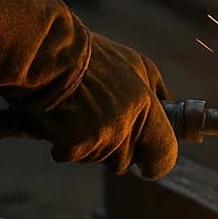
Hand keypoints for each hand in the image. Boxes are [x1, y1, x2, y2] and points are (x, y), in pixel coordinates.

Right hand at [34, 33, 176, 177]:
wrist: (49, 53)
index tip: (148, 165)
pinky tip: (60, 119)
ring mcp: (100, 137)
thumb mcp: (139, 65)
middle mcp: (126, 125)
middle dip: (112, 150)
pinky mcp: (73, 145)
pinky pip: (70, 156)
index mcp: (146, 106)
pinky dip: (62, 143)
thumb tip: (169, 110)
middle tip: (98, 122)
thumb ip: (158, 92)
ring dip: (87, 145)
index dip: (156, 163)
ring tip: (77, 112)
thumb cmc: (93, 57)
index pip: (164, 154)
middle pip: (124, 163)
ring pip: (96, 159)